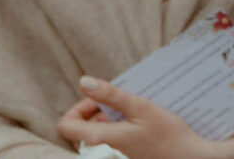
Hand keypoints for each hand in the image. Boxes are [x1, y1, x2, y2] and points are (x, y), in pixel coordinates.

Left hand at [58, 76, 217, 158]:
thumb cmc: (168, 135)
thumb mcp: (140, 107)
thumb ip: (110, 95)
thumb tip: (84, 81)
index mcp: (100, 139)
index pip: (66, 125)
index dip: (78, 108)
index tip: (99, 100)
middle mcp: (102, 151)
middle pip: (82, 129)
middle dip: (97, 111)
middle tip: (120, 103)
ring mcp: (113, 156)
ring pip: (97, 134)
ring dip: (110, 120)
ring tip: (133, 112)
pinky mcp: (124, 156)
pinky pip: (111, 141)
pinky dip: (120, 129)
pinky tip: (140, 123)